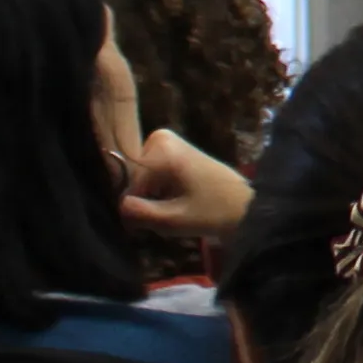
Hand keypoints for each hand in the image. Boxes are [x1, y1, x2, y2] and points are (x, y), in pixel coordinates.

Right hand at [118, 127, 251, 243]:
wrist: (246, 205)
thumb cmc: (214, 212)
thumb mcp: (173, 220)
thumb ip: (140, 213)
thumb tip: (116, 206)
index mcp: (160, 148)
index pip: (127, 182)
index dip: (132, 206)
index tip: (143, 225)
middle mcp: (160, 138)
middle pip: (133, 178)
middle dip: (143, 200)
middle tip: (164, 216)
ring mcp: (167, 142)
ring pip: (140, 179)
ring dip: (150, 199)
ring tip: (172, 210)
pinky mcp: (173, 151)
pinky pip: (151, 175)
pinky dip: (157, 192)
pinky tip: (174, 203)